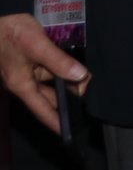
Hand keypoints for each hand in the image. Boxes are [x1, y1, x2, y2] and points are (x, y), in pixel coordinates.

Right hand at [0, 12, 88, 133]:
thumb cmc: (8, 35)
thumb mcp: (36, 45)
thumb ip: (59, 61)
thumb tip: (80, 76)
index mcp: (22, 85)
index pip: (43, 110)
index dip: (56, 122)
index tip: (69, 134)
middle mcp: (24, 82)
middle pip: (50, 96)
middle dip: (69, 95)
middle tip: (88, 85)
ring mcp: (26, 72)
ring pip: (51, 81)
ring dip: (67, 79)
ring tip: (85, 75)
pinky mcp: (28, 62)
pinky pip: (48, 69)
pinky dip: (61, 68)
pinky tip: (73, 63)